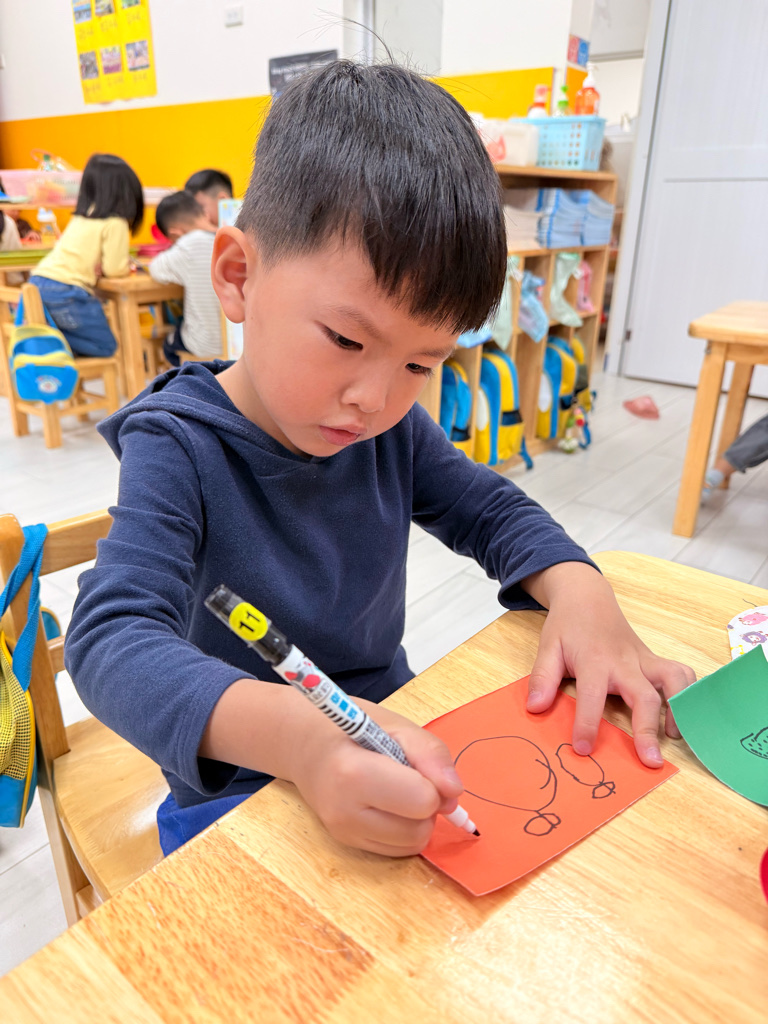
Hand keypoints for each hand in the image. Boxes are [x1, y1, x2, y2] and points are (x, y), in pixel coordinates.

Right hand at [289, 699, 462, 856]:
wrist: (305, 745)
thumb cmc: (353, 728)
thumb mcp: (397, 726)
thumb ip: (431, 755)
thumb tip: (454, 794)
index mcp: (353, 774)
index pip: (422, 799)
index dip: (430, 780)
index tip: (415, 763)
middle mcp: (344, 811)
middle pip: (420, 828)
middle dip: (426, 803)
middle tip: (407, 776)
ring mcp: (343, 832)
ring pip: (413, 844)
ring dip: (417, 819)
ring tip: (397, 790)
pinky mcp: (347, 844)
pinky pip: (398, 850)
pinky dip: (404, 830)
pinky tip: (387, 805)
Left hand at [524, 563, 694, 767]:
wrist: (588, 597)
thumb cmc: (567, 626)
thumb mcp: (547, 647)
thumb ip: (542, 678)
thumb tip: (535, 708)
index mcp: (594, 661)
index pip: (593, 696)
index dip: (588, 724)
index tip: (583, 749)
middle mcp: (624, 662)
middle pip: (643, 695)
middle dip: (647, 729)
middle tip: (650, 761)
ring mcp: (644, 660)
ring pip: (673, 680)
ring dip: (679, 708)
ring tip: (675, 737)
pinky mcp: (655, 660)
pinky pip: (681, 673)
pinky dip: (689, 693)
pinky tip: (684, 715)